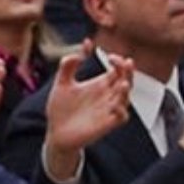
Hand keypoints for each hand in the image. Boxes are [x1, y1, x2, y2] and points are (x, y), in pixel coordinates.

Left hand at [41, 46, 134, 165]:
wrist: (55, 133)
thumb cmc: (60, 110)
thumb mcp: (61, 83)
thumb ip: (68, 65)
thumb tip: (80, 49)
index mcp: (100, 85)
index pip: (117, 70)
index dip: (118, 61)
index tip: (110, 56)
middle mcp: (107, 97)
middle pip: (126, 80)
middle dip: (128, 71)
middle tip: (125, 63)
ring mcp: (107, 110)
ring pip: (125, 98)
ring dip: (126, 90)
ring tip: (123, 83)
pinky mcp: (105, 124)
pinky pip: (121, 117)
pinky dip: (121, 111)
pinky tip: (117, 105)